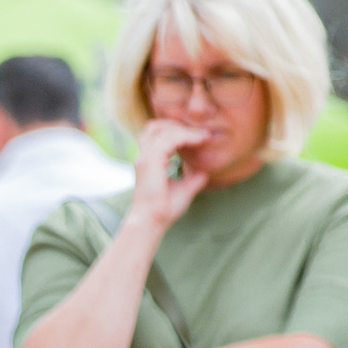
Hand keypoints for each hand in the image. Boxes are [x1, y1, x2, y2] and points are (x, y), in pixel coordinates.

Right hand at [126, 118, 214, 232]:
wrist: (151, 223)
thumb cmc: (164, 210)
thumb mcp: (183, 190)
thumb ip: (192, 179)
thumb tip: (205, 172)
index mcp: (147, 161)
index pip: (158, 135)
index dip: (178, 131)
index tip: (199, 137)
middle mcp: (143, 155)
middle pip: (157, 125)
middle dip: (179, 125)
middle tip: (200, 133)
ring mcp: (144, 157)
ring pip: (165, 129)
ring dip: (186, 130)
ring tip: (203, 136)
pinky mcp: (150, 161)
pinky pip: (170, 139)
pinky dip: (186, 136)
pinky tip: (200, 140)